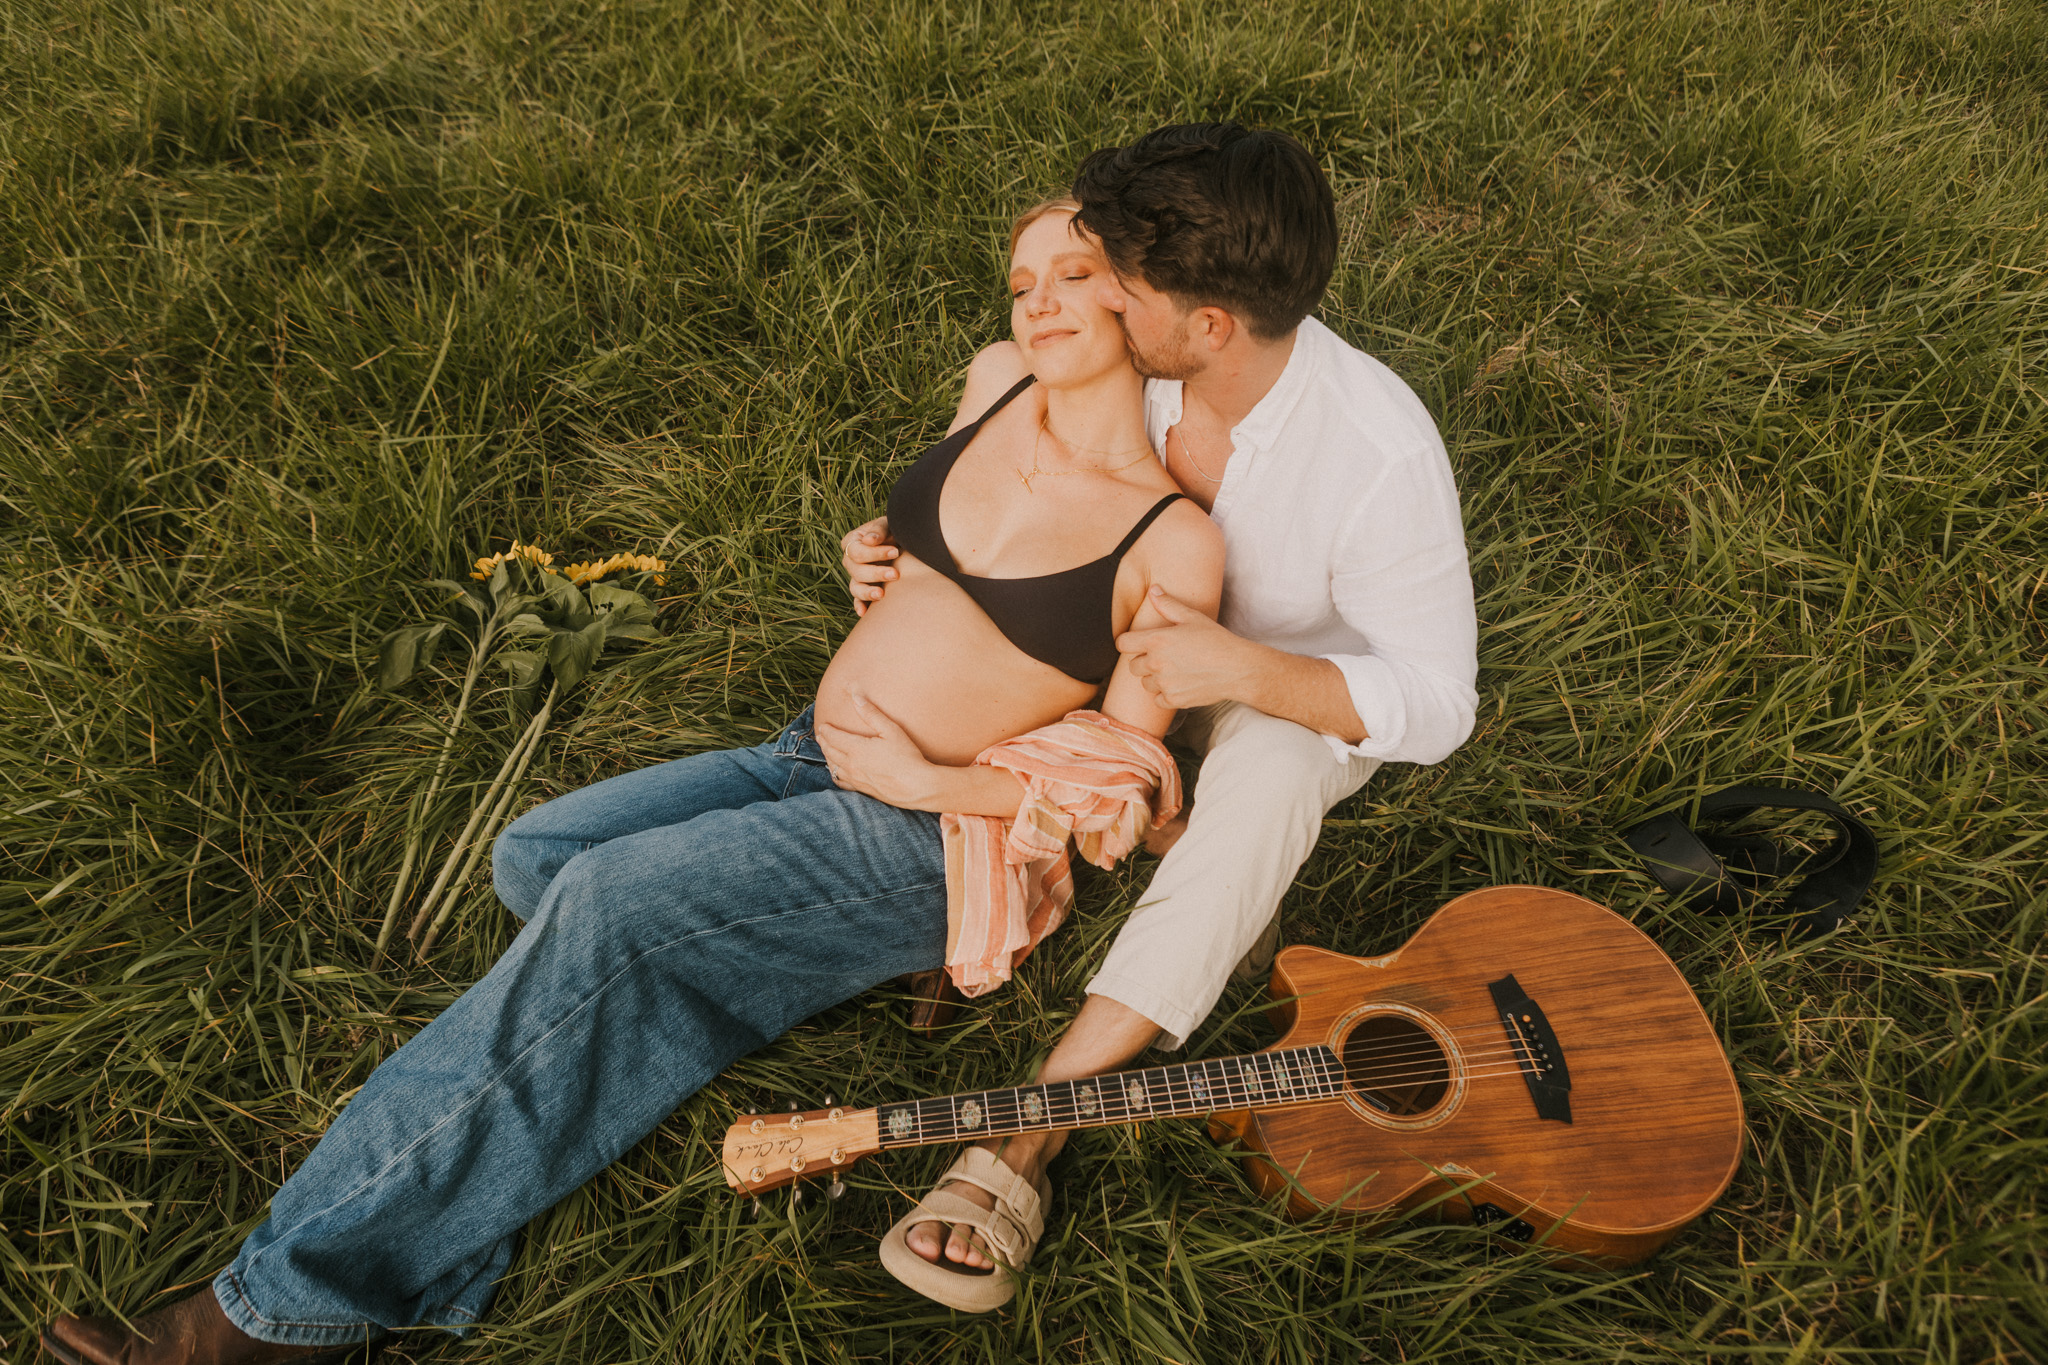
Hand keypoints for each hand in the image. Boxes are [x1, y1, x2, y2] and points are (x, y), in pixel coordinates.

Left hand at [814, 691, 938, 807]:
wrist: (916, 786)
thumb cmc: (907, 756)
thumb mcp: (891, 730)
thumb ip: (871, 714)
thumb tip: (856, 697)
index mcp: (857, 749)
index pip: (834, 737)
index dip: (826, 730)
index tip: (823, 725)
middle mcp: (852, 765)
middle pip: (830, 752)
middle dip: (824, 742)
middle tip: (820, 736)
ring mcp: (856, 779)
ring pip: (833, 767)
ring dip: (827, 757)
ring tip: (826, 750)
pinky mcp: (862, 789)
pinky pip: (841, 782)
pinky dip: (835, 774)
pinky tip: (837, 772)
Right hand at [840, 516, 898, 615]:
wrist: (904, 542)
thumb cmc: (894, 530)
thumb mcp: (888, 524)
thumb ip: (879, 530)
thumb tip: (869, 540)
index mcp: (851, 542)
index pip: (857, 552)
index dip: (875, 554)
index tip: (895, 552)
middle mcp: (850, 561)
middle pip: (856, 571)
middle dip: (876, 573)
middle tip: (896, 575)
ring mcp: (856, 576)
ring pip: (855, 587)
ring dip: (867, 592)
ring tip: (881, 594)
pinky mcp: (865, 589)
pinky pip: (858, 600)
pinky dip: (860, 606)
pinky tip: (864, 613)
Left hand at [1116, 586, 1262, 709]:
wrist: (1237, 669)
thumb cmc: (1217, 640)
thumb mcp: (1192, 617)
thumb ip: (1168, 604)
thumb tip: (1154, 590)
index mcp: (1157, 640)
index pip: (1122, 643)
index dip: (1128, 642)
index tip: (1136, 643)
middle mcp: (1156, 663)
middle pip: (1132, 666)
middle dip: (1144, 661)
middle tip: (1163, 657)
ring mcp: (1164, 683)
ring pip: (1145, 684)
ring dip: (1154, 679)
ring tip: (1174, 670)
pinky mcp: (1174, 700)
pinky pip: (1158, 699)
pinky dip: (1166, 694)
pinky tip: (1180, 684)